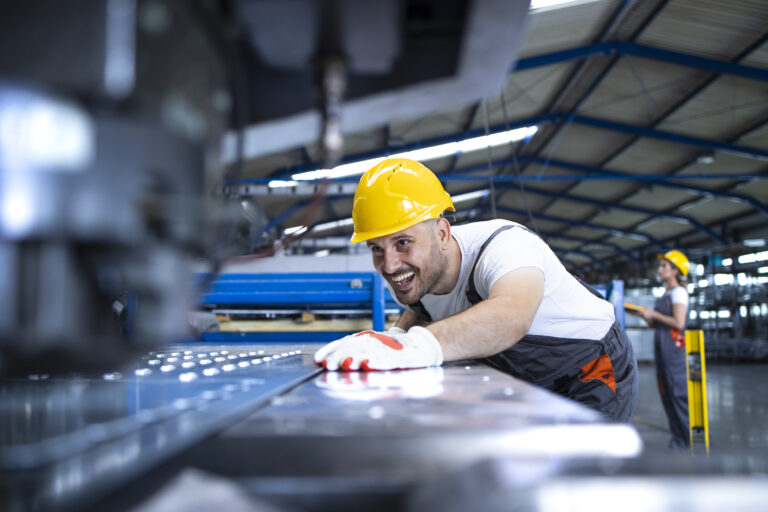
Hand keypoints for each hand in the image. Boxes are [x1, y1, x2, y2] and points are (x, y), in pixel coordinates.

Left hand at [313, 326, 442, 370]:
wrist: (422, 346)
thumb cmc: (394, 350)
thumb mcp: (373, 348)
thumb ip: (355, 352)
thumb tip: (333, 361)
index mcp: (367, 339)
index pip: (345, 342)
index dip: (331, 350)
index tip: (318, 360)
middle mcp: (375, 341)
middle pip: (354, 347)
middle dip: (340, 356)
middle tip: (329, 366)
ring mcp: (388, 349)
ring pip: (369, 352)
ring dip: (356, 358)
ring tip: (345, 364)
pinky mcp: (401, 357)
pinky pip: (388, 359)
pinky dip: (378, 361)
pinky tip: (368, 364)